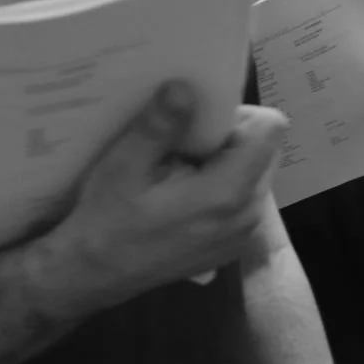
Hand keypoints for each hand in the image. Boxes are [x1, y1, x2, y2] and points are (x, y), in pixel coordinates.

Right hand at [45, 83, 287, 311]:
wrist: (94, 275)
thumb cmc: (106, 220)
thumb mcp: (123, 166)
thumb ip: (159, 126)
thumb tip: (184, 87)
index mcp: (229, 192)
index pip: (270, 129)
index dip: (238, 114)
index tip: (199, 120)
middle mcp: (249, 215)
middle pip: (266, 150)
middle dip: (231, 137)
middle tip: (183, 143)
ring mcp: (244, 235)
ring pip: (256, 173)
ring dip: (226, 162)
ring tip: (179, 169)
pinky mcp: (234, 246)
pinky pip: (245, 200)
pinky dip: (222, 187)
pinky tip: (182, 194)